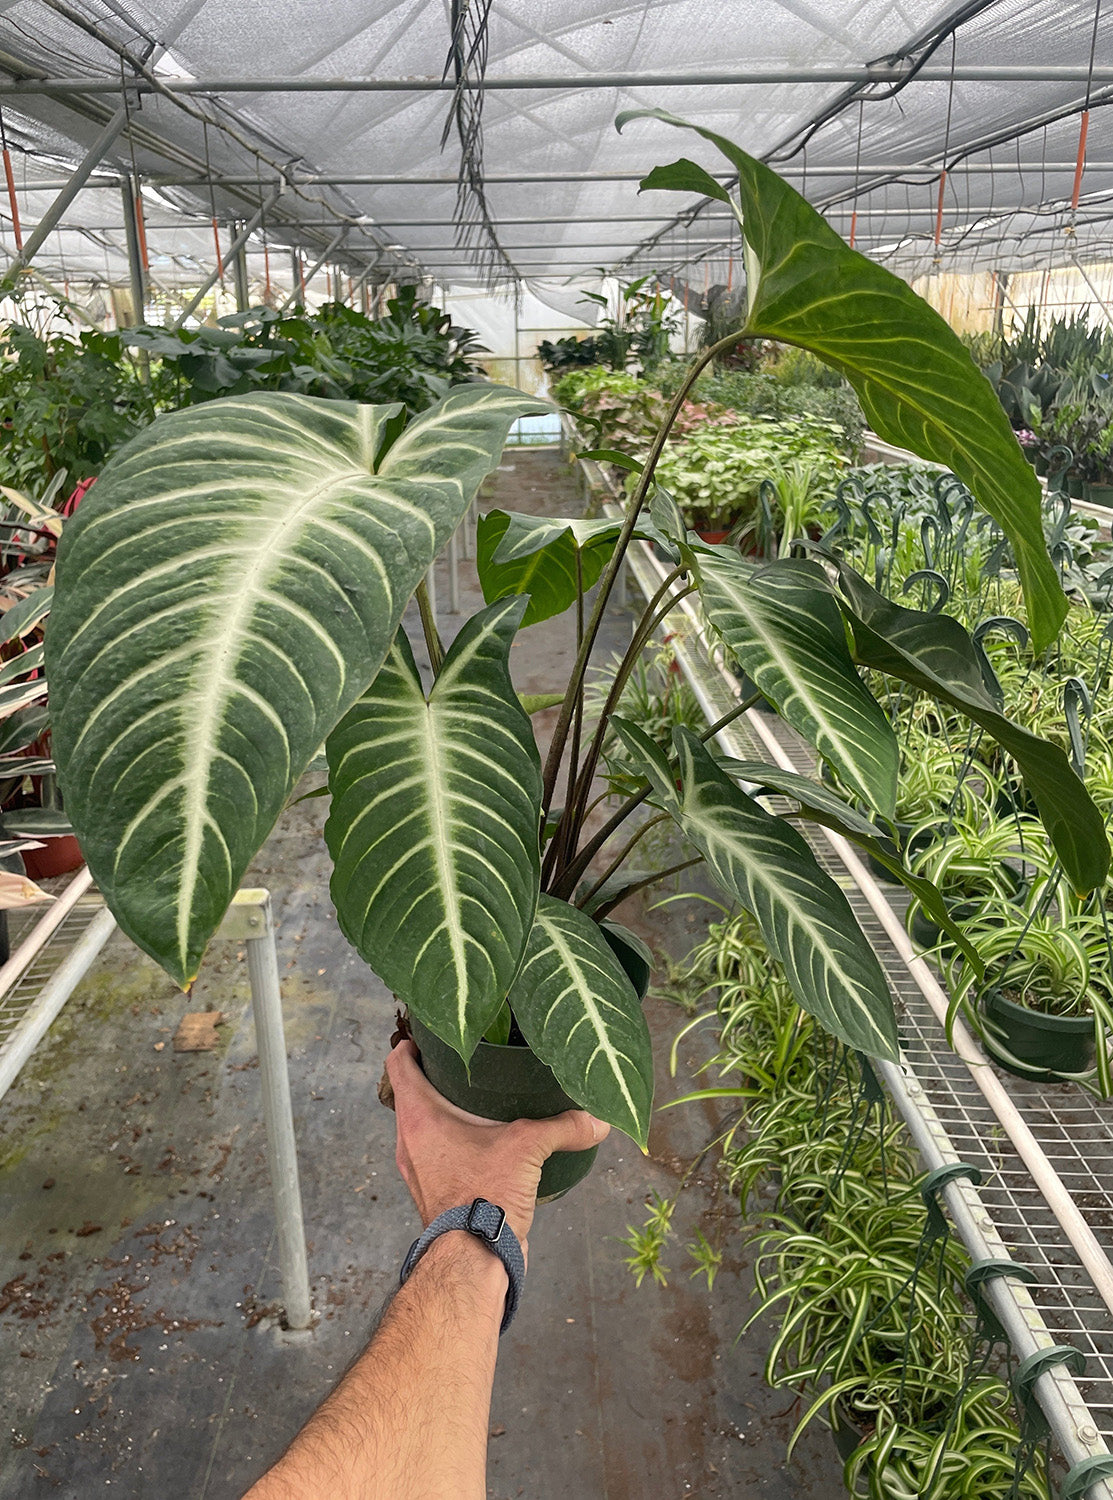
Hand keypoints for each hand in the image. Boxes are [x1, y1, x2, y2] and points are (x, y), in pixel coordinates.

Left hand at [385, 1039, 608, 1253]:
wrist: (471, 1259)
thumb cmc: (484, 1195)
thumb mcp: (528, 1149)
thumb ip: (563, 1126)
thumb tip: (599, 1119)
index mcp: (419, 1117)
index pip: (399, 1064)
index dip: (413, 1042)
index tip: (434, 1032)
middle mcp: (409, 1140)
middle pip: (410, 1094)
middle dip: (434, 1076)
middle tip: (466, 1060)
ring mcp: (418, 1169)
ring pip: (422, 1126)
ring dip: (443, 1113)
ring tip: (477, 1100)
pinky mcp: (433, 1192)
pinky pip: (436, 1155)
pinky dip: (452, 1143)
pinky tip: (484, 1143)